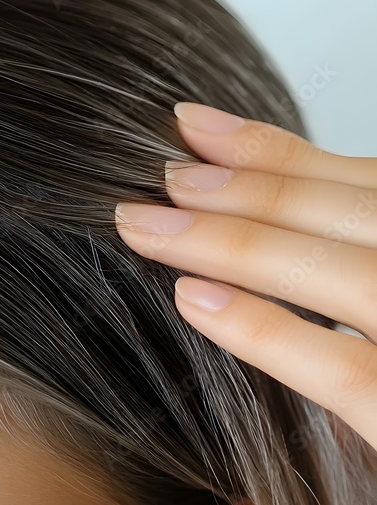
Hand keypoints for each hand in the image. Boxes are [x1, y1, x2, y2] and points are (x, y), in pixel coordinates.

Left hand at [114, 102, 376, 452]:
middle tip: (160, 175)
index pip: (374, 186)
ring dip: (242, 243)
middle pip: (361, 216)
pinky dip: (273, 332)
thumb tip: (259, 212)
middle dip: (253, 190)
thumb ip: (353, 262)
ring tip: (150, 225)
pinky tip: (196, 302)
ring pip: (352, 278)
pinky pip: (353, 376)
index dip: (281, 153)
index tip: (195, 128)